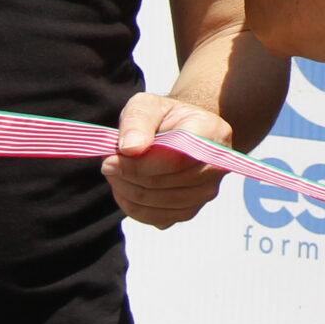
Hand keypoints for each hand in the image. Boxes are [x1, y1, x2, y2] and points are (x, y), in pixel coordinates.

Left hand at [105, 92, 234, 229]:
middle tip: (107, 163)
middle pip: (165, 183)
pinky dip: (132, 205)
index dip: (139, 164)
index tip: (110, 158)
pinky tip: (126, 186)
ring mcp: (205, 193)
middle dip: (128, 176)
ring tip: (115, 172)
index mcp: (212, 133)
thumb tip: (130, 149)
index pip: (176, 159)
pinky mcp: (190, 211)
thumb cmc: (162, 117)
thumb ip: (137, 121)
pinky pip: (155, 218)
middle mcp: (217, 166)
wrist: (178, 132)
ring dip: (127, 190)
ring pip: (158, 203)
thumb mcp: (146, 105)